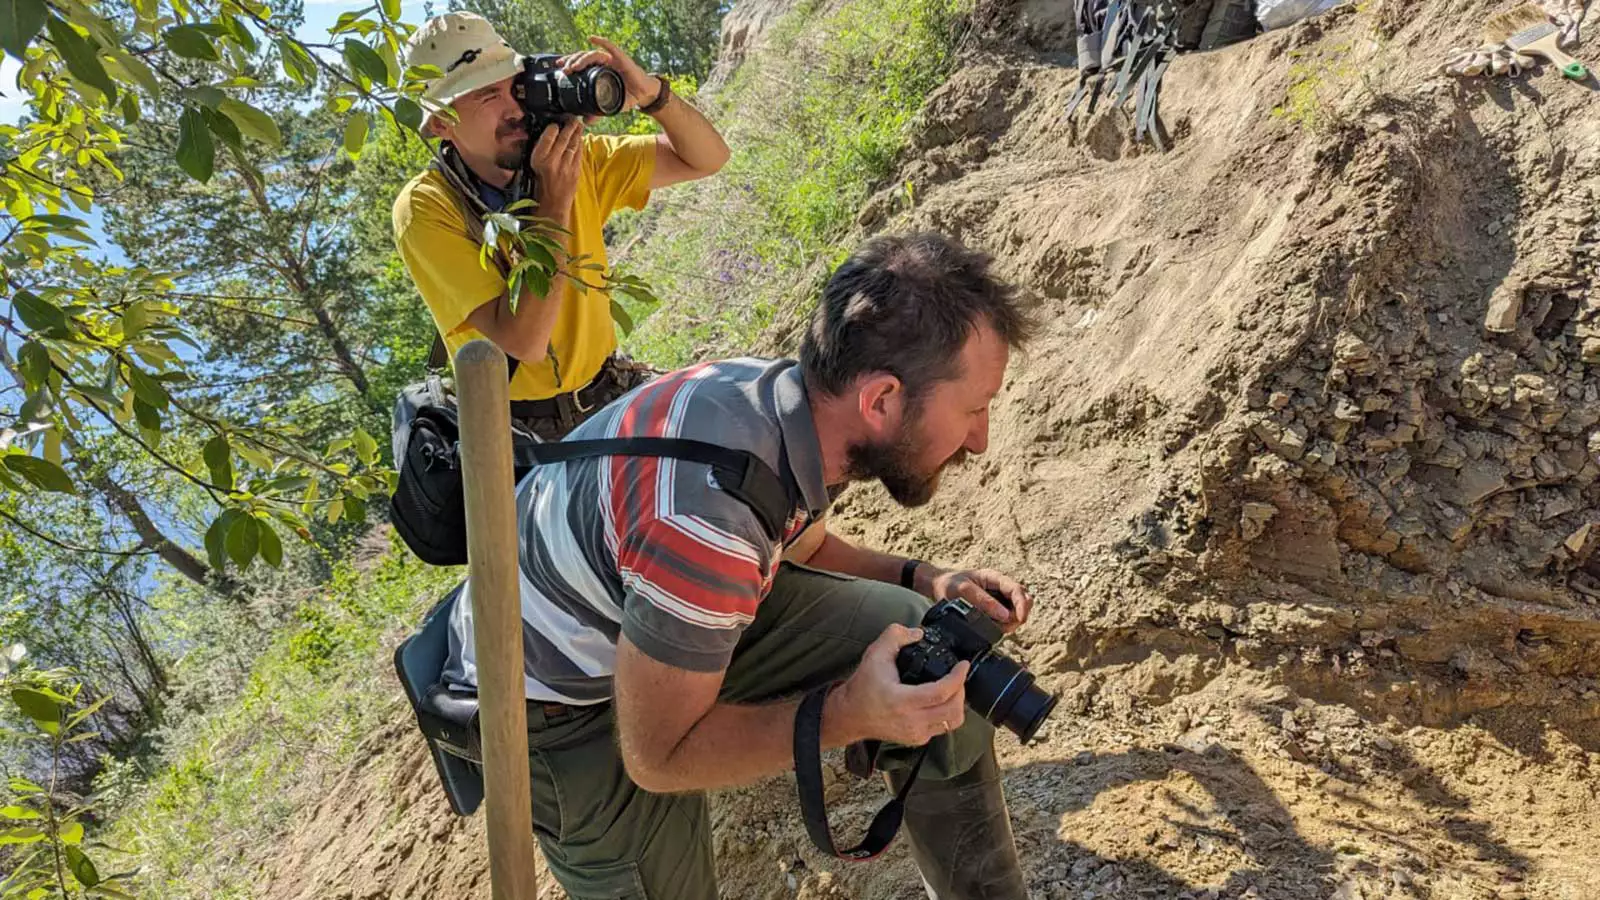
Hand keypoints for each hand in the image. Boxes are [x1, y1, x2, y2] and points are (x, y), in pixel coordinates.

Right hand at [529, 117, 582, 216]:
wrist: (551, 206)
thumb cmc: (539, 188)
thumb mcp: (533, 167)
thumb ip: (540, 151)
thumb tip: (547, 137)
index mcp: (539, 160)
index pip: (548, 137)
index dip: (553, 128)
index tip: (555, 123)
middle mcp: (553, 162)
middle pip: (563, 138)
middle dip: (569, 126)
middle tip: (572, 118)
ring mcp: (566, 166)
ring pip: (573, 144)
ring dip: (577, 133)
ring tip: (578, 124)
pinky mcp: (575, 171)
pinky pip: (579, 154)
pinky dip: (580, 145)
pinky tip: (580, 138)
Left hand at [558, 36, 661, 112]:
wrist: (644, 94)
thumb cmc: (627, 95)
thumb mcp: (610, 105)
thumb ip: (598, 112)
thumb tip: (586, 121)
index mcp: (598, 72)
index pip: (580, 64)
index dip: (569, 64)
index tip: (559, 67)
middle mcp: (603, 64)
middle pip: (583, 58)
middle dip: (571, 62)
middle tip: (564, 70)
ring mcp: (611, 60)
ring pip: (592, 54)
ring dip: (581, 58)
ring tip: (573, 66)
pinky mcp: (621, 58)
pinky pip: (610, 47)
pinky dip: (601, 42)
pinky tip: (592, 39)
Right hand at [832, 624, 967, 746]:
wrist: (849, 715)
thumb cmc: (862, 687)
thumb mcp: (875, 654)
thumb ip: (896, 636)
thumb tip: (918, 633)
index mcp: (903, 701)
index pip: (942, 692)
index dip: (958, 677)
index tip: (962, 664)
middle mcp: (912, 721)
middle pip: (953, 710)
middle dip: (961, 690)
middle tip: (957, 676)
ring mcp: (916, 733)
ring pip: (952, 723)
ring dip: (957, 704)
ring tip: (952, 689)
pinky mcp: (916, 739)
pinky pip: (943, 728)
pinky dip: (947, 713)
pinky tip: (940, 701)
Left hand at [930, 568, 1032, 633]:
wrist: (938, 585)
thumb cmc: (949, 584)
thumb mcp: (964, 591)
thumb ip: (984, 601)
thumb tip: (1004, 615)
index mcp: (995, 578)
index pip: (1017, 590)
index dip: (1022, 605)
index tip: (1020, 619)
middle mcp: (1000, 587)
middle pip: (1024, 601)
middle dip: (1019, 615)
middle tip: (1007, 626)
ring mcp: (999, 598)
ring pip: (1017, 611)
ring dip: (1012, 622)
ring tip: (997, 627)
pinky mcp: (994, 608)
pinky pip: (1006, 618)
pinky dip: (1004, 625)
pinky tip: (994, 627)